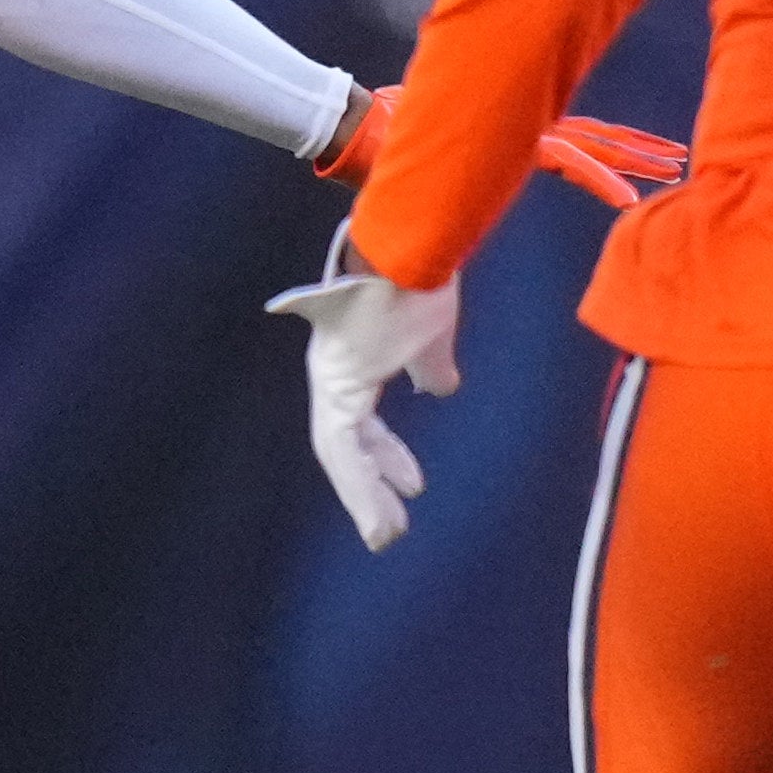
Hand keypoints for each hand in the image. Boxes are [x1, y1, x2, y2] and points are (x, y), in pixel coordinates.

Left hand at [267, 245, 463, 552]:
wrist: (412, 240)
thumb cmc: (420, 278)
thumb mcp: (431, 334)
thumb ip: (431, 366)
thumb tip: (440, 387)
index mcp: (351, 362)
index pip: (359, 426)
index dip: (381, 459)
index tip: (410, 487)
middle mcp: (332, 370)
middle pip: (344, 443)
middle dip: (370, 484)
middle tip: (392, 525)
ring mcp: (331, 375)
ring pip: (340, 450)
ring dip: (364, 494)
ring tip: (387, 532)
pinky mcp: (338, 380)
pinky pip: (344, 445)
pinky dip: (362, 482)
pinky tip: (380, 508)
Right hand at [318, 83, 693, 212]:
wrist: (370, 129)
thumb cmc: (398, 142)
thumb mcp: (444, 155)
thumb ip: (462, 167)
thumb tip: (456, 198)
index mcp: (519, 127)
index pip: (582, 138)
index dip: (618, 147)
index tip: (654, 155)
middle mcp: (529, 125)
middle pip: (599, 137)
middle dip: (641, 148)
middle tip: (681, 157)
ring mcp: (523, 131)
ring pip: (595, 145)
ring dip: (636, 160)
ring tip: (675, 169)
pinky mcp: (512, 143)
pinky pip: (570, 163)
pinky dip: (601, 179)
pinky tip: (630, 197)